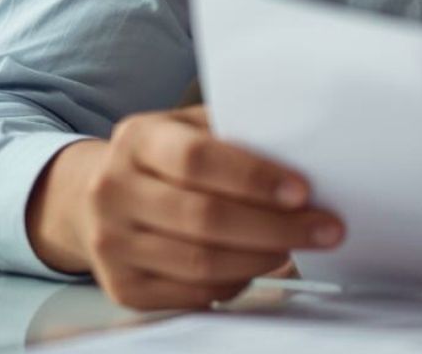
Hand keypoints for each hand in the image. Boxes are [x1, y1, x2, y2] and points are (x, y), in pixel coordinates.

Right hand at [25, 105, 344, 309]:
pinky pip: (192, 293)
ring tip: (295, 246)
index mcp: (138, 139)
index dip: (254, 178)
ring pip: (201, 262)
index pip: (197, 159)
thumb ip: (236, 133)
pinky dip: (235, 281)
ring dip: (262, 258)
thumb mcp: (190, 127)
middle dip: (276, 226)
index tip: (303, 191)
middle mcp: (113, 190)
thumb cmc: (166, 158)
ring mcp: (111, 243)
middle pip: (204, 217)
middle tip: (324, 228)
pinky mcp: (122, 286)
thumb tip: (306, 151)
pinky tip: (257, 265)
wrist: (97, 198)